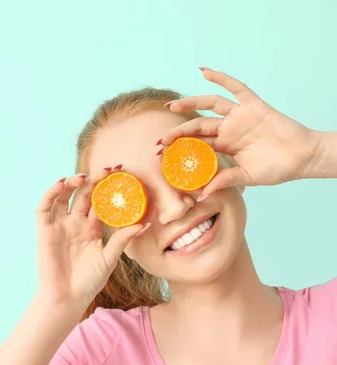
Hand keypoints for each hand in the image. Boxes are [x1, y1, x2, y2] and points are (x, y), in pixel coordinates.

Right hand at [35, 165, 149, 310]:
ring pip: (63, 197)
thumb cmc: (89, 282)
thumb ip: (122, 239)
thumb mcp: (109, 258)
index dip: (108, 188)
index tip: (122, 174)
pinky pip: (45, 208)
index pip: (100, 202)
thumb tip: (144, 223)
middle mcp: (76, 223)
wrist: (67, 298)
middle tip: (107, 170)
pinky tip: (61, 184)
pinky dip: (51, 193)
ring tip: (83, 177)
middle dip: (93, 181)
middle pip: (83, 195)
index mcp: (92, 228)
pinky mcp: (44, 231)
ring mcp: (60, 226)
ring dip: (71, 183)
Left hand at [159, 67, 318, 196]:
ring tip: (171, 105)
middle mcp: (228, 130)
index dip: (178, 147)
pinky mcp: (253, 106)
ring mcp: (240, 117)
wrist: (303, 158)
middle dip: (177, 132)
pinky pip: (236, 88)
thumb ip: (225, 181)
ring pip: (210, 105)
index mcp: (225, 147)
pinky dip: (221, 79)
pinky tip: (204, 71)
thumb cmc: (277, 168)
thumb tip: (203, 194)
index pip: (196, 145)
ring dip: (191, 103)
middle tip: (159, 139)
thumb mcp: (247, 177)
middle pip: (197, 127)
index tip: (159, 152)